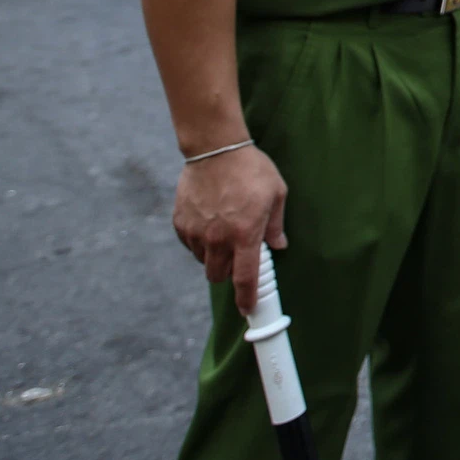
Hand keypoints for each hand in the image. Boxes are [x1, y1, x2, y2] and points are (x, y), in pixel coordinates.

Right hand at [173, 145, 286, 311]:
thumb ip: (275, 225)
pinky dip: (199, 242)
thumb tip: (279, 246)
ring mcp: (196, 232)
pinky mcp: (181, 223)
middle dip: (229, 273)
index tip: (248, 310)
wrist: (216, 149)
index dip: (246, 299)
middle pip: (219, 276)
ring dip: (213, 257)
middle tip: (239, 256)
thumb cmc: (251, 169)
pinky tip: (209, 223)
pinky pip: (190, 245)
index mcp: (244, 235)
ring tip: (224, 232)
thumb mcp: (276, 194)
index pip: (245, 279)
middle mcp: (218, 239)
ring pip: (203, 262)